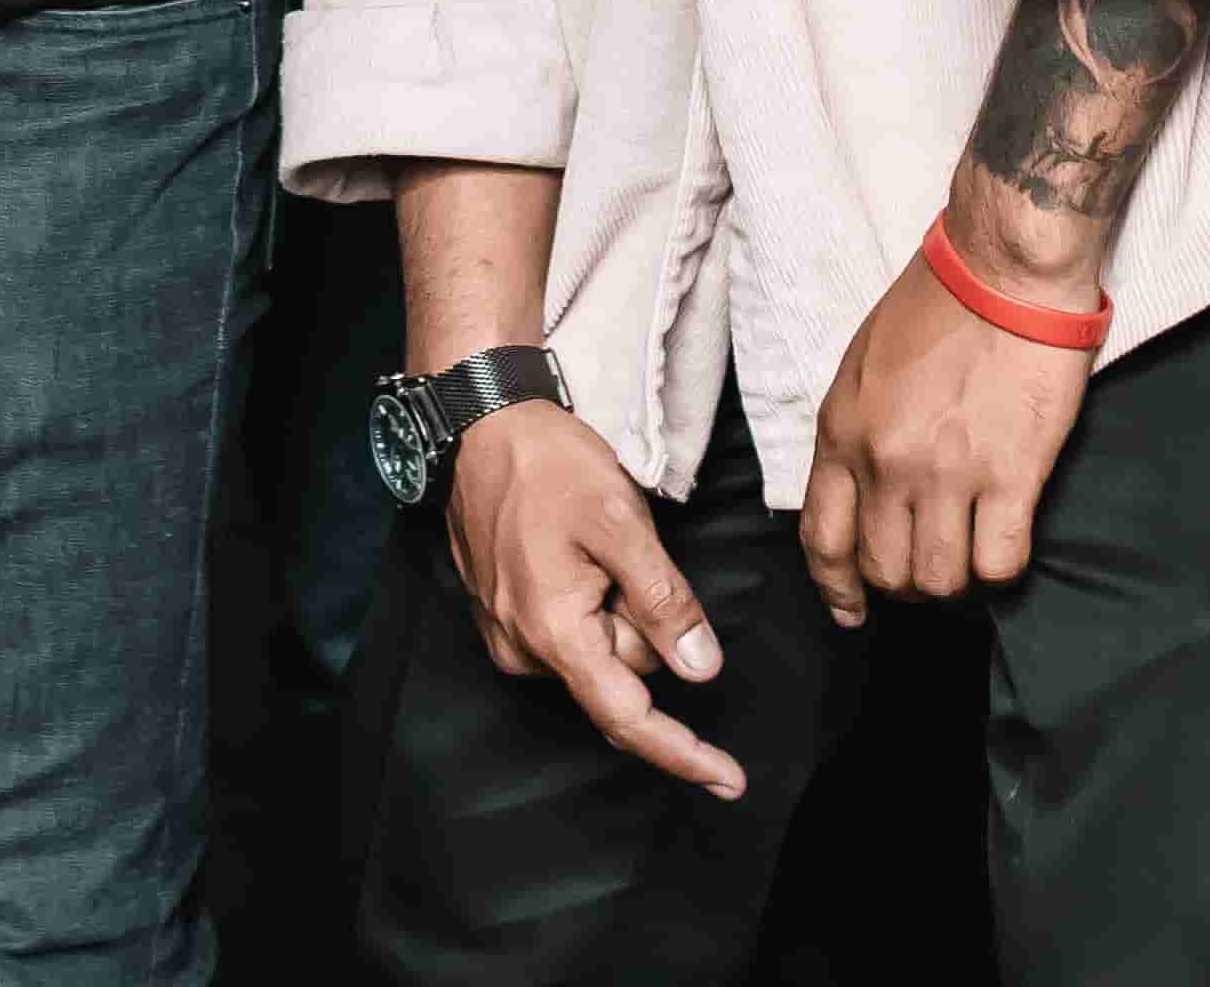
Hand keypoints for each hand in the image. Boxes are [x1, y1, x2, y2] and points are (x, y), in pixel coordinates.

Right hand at [443, 401, 744, 797]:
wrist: (479, 427)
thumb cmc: (549, 466)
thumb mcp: (622, 524)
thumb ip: (664, 603)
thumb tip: (700, 671)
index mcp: (555, 633)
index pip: (629, 716)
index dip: (683, 753)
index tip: (729, 782)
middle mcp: (524, 650)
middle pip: (622, 669)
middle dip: (643, 620)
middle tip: (629, 549)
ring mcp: (508, 635)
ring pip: (599, 649)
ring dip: (615, 604)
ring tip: (592, 539)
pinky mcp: (503, 617)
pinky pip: (571, 633)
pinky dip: (591, 601)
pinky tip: (576, 550)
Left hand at [800, 235, 1094, 624]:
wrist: (1005, 268)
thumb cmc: (938, 302)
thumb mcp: (863, 363)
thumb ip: (854, 432)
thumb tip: (858, 492)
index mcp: (842, 430)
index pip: (822, 538)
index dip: (836, 587)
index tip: (851, 609)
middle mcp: (886, 461)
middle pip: (884, 572)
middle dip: (905, 585)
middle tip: (930, 566)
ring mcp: (948, 473)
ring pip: (939, 580)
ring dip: (955, 583)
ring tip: (970, 556)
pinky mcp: (1011, 474)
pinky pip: (1000, 563)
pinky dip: (1002, 569)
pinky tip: (1005, 542)